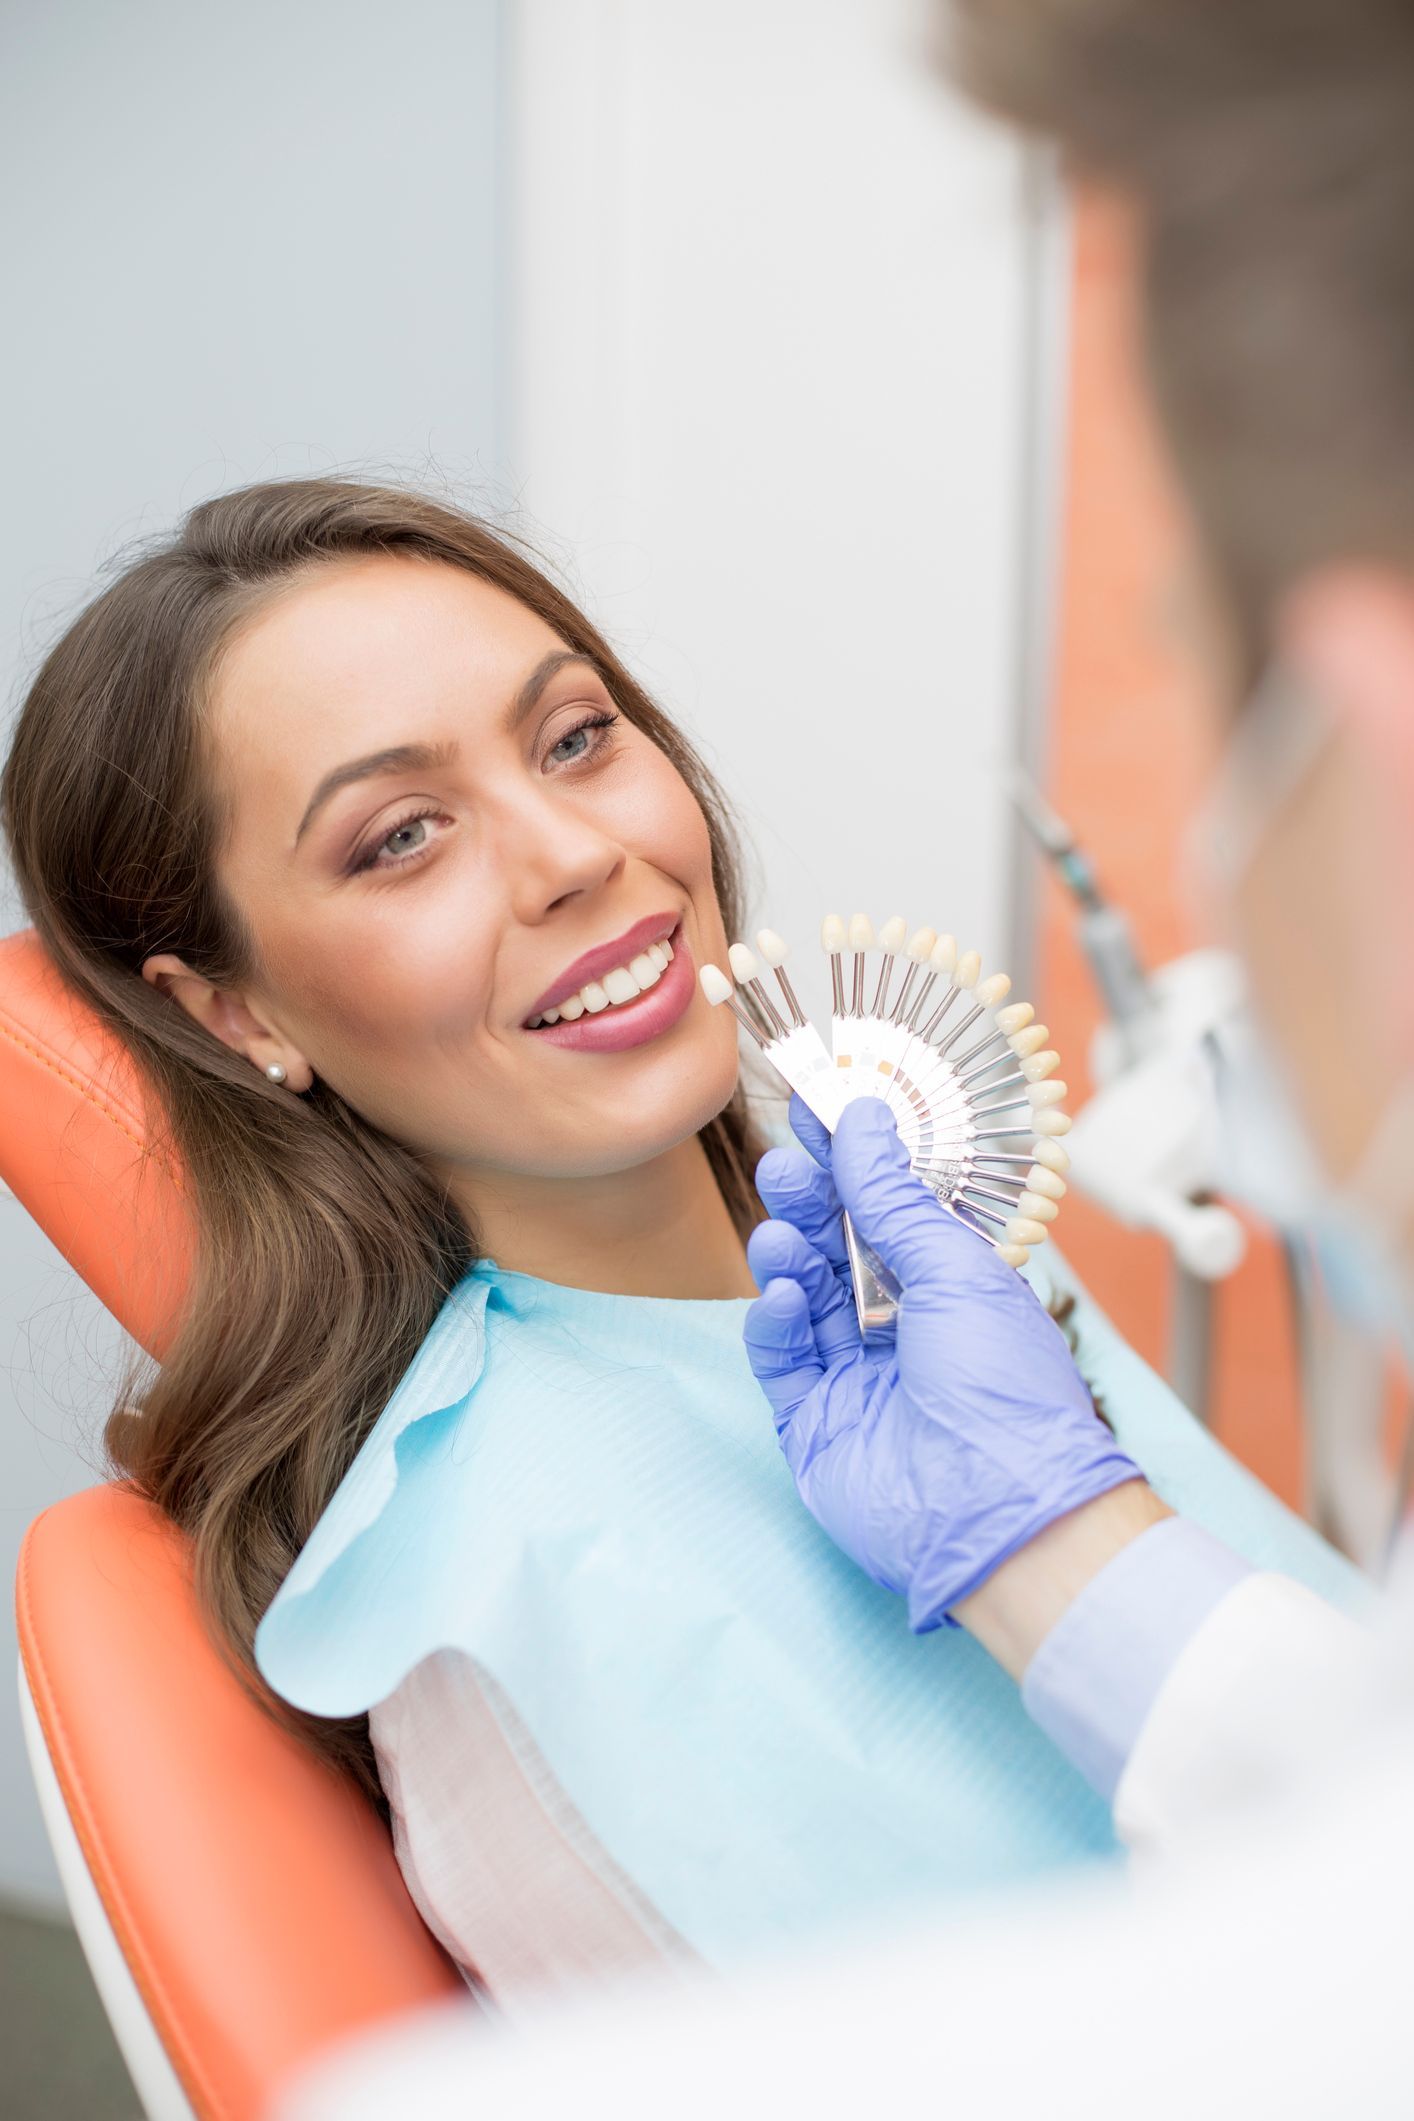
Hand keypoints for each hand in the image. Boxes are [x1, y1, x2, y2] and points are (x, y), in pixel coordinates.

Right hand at [743, 1096, 1142, 1630]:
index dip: (850, 1160)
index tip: (815, 1110)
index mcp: (950, 1286)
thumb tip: (863, 1121)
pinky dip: (774, 1321)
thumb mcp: (957, 1271)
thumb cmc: (1006, 1391)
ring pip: (803, 1296)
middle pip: (836, 1246)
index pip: (886, 1208)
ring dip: (787, 1255)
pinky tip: (783, 1296)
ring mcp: (856, 1375)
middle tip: (787, 1167)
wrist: (1001, 1512)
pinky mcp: (816, 1421)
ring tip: (781, 1233)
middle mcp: (902, 1326)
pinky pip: (782, 1358)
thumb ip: (895, 1198)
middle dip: (809, 1202)